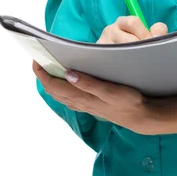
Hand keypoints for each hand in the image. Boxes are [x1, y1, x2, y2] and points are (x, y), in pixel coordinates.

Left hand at [33, 17, 167, 132]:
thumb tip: (68, 74)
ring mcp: (84, 105)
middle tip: (40, 59)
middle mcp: (79, 102)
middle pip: (53, 90)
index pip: (53, 85)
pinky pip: (69, 97)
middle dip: (43, 76)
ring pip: (60, 94)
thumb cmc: (127, 101)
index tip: (36, 60)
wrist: (140, 116)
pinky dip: (62, 88)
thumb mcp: (110, 90)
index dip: (42, 73)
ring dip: (51, 82)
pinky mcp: (90, 105)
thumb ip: (89, 83)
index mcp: (81, 97)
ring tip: (50, 67)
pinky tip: (66, 82)